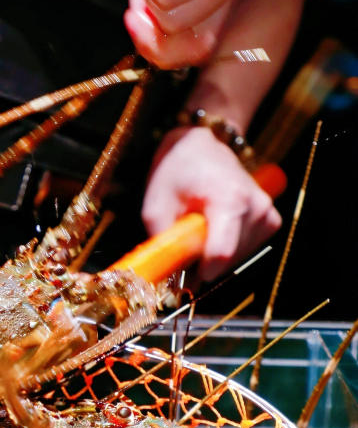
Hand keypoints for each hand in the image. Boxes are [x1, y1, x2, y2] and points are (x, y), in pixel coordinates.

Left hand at [142, 127, 280, 281]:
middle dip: (203, 260)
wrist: (200, 146)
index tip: (184, 271)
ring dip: (214, 253)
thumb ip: (166, 246)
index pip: (221, 253)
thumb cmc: (175, 172)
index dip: (200, 271)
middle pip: (228, 259)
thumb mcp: (156, 208)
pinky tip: (216, 227)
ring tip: (201, 225)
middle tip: (186, 238)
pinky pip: (247, 249)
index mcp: (229, 199)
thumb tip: (175, 281)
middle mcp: (256, 206)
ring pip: (237, 258)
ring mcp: (268, 213)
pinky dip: (228, 246)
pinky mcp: (271, 219)